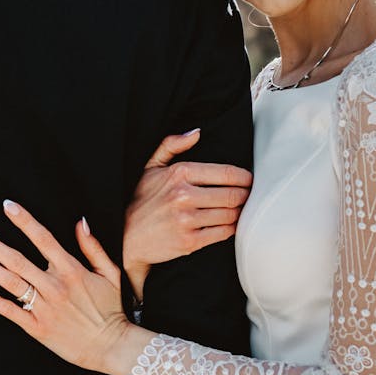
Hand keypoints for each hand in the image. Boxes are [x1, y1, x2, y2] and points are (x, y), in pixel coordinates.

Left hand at [0, 202, 145, 374]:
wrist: (112, 346)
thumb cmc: (111, 309)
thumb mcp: (110, 273)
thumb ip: (93, 247)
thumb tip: (80, 222)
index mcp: (71, 270)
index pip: (42, 238)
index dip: (24, 221)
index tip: (7, 206)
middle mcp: (54, 286)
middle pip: (17, 260)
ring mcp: (44, 308)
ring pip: (10, 282)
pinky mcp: (37, 328)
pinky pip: (10, 311)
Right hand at [124, 129, 252, 300]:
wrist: (126, 237)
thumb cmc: (141, 200)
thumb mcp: (150, 167)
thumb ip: (171, 145)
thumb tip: (196, 133)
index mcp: (179, 173)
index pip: (225, 173)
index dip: (244, 177)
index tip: (249, 180)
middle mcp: (184, 195)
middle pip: (232, 195)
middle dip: (245, 195)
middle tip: (249, 196)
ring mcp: (187, 220)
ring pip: (230, 214)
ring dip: (240, 212)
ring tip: (240, 209)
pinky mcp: (190, 241)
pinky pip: (223, 233)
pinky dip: (231, 228)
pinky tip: (229, 224)